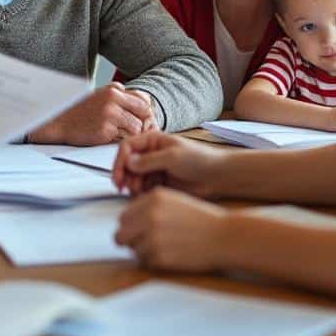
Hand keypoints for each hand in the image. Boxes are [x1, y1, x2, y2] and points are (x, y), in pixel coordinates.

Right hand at [28, 83, 156, 144]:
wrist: (57, 122)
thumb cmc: (80, 111)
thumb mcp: (101, 96)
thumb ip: (120, 98)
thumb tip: (145, 105)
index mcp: (113, 90)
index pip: (143, 100)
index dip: (145, 113)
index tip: (141, 121)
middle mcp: (113, 100)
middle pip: (144, 114)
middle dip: (142, 124)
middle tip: (134, 132)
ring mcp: (109, 115)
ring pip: (136, 128)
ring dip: (131, 134)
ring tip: (118, 135)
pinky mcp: (105, 131)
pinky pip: (124, 139)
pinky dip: (120, 141)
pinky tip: (108, 139)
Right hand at [112, 132, 226, 198]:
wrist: (218, 175)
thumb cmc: (200, 159)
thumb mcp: (172, 157)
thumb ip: (149, 160)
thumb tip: (128, 162)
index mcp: (153, 140)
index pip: (127, 147)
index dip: (120, 161)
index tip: (118, 176)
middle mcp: (151, 153)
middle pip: (127, 163)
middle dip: (124, 175)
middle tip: (124, 188)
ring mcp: (154, 168)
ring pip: (133, 177)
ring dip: (132, 185)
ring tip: (138, 192)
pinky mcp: (159, 182)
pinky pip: (143, 187)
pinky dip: (140, 192)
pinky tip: (144, 195)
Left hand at [114, 187, 229, 271]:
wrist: (223, 236)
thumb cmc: (202, 220)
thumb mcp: (174, 200)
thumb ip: (150, 206)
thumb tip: (128, 219)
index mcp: (153, 199)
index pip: (123, 216)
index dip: (130, 226)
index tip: (136, 231)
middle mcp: (150, 216)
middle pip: (121, 234)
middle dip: (130, 241)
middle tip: (143, 244)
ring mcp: (153, 237)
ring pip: (132, 250)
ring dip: (143, 252)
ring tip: (163, 248)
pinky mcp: (159, 256)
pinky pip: (145, 262)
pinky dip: (154, 262)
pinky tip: (170, 255)